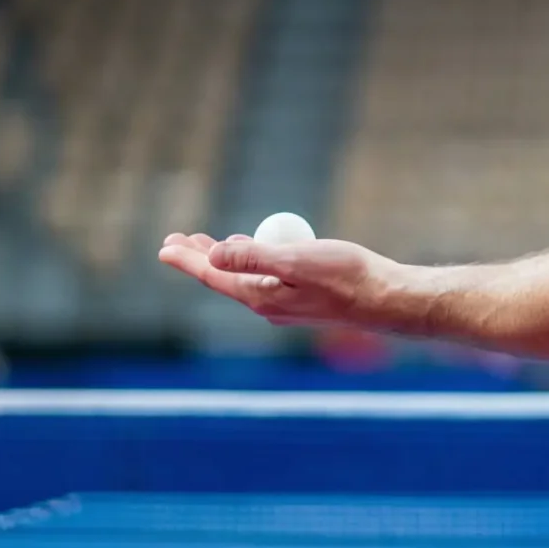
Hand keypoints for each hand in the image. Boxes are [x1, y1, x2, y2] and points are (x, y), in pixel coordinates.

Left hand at [158, 231, 390, 327]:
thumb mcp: (296, 260)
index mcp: (261, 296)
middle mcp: (268, 305)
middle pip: (223, 279)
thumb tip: (213, 256)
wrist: (385, 299)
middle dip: (199, 258)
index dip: (187, 259)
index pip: (212, 276)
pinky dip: (251, 262)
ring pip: (243, 279)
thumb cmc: (346, 276)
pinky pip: (264, 278)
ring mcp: (285, 304)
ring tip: (207, 244)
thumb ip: (254, 258)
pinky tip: (255, 251)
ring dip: (223, 259)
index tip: (164, 247)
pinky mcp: (302, 299)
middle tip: (175, 242)